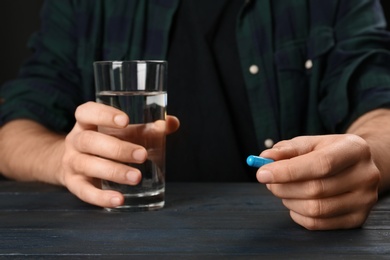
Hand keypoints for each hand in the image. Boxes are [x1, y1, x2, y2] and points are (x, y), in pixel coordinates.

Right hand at [59, 102, 179, 207]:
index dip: (104, 115)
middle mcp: (75, 140)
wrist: (73, 162)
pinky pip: (84, 192)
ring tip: (136, 178)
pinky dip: (101, 197)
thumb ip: (148, 128)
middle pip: (90, 141)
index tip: (125, 120)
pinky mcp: (74, 184)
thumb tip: (172, 123)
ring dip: (113, 172)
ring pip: (88, 165)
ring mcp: (72, 162)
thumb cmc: (107, 142)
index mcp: (86, 122)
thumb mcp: (124, 133)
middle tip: (142, 155)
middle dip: (117, 149)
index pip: (87, 112)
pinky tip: (119, 200)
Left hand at [256, 134, 379, 229]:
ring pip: (315, 209)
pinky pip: (317, 223)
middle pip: (316, 188)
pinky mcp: (357, 219)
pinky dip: (297, 214)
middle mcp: (365, 175)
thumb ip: (286, 149)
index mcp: (355, 149)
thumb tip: (265, 158)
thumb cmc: (328, 152)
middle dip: (283, 186)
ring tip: (283, 189)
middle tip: (269, 181)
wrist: (356, 167)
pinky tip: (295, 201)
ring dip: (288, 200)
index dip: (288, 171)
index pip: (320, 164)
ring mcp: (364, 200)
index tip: (262, 173)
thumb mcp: (309, 143)